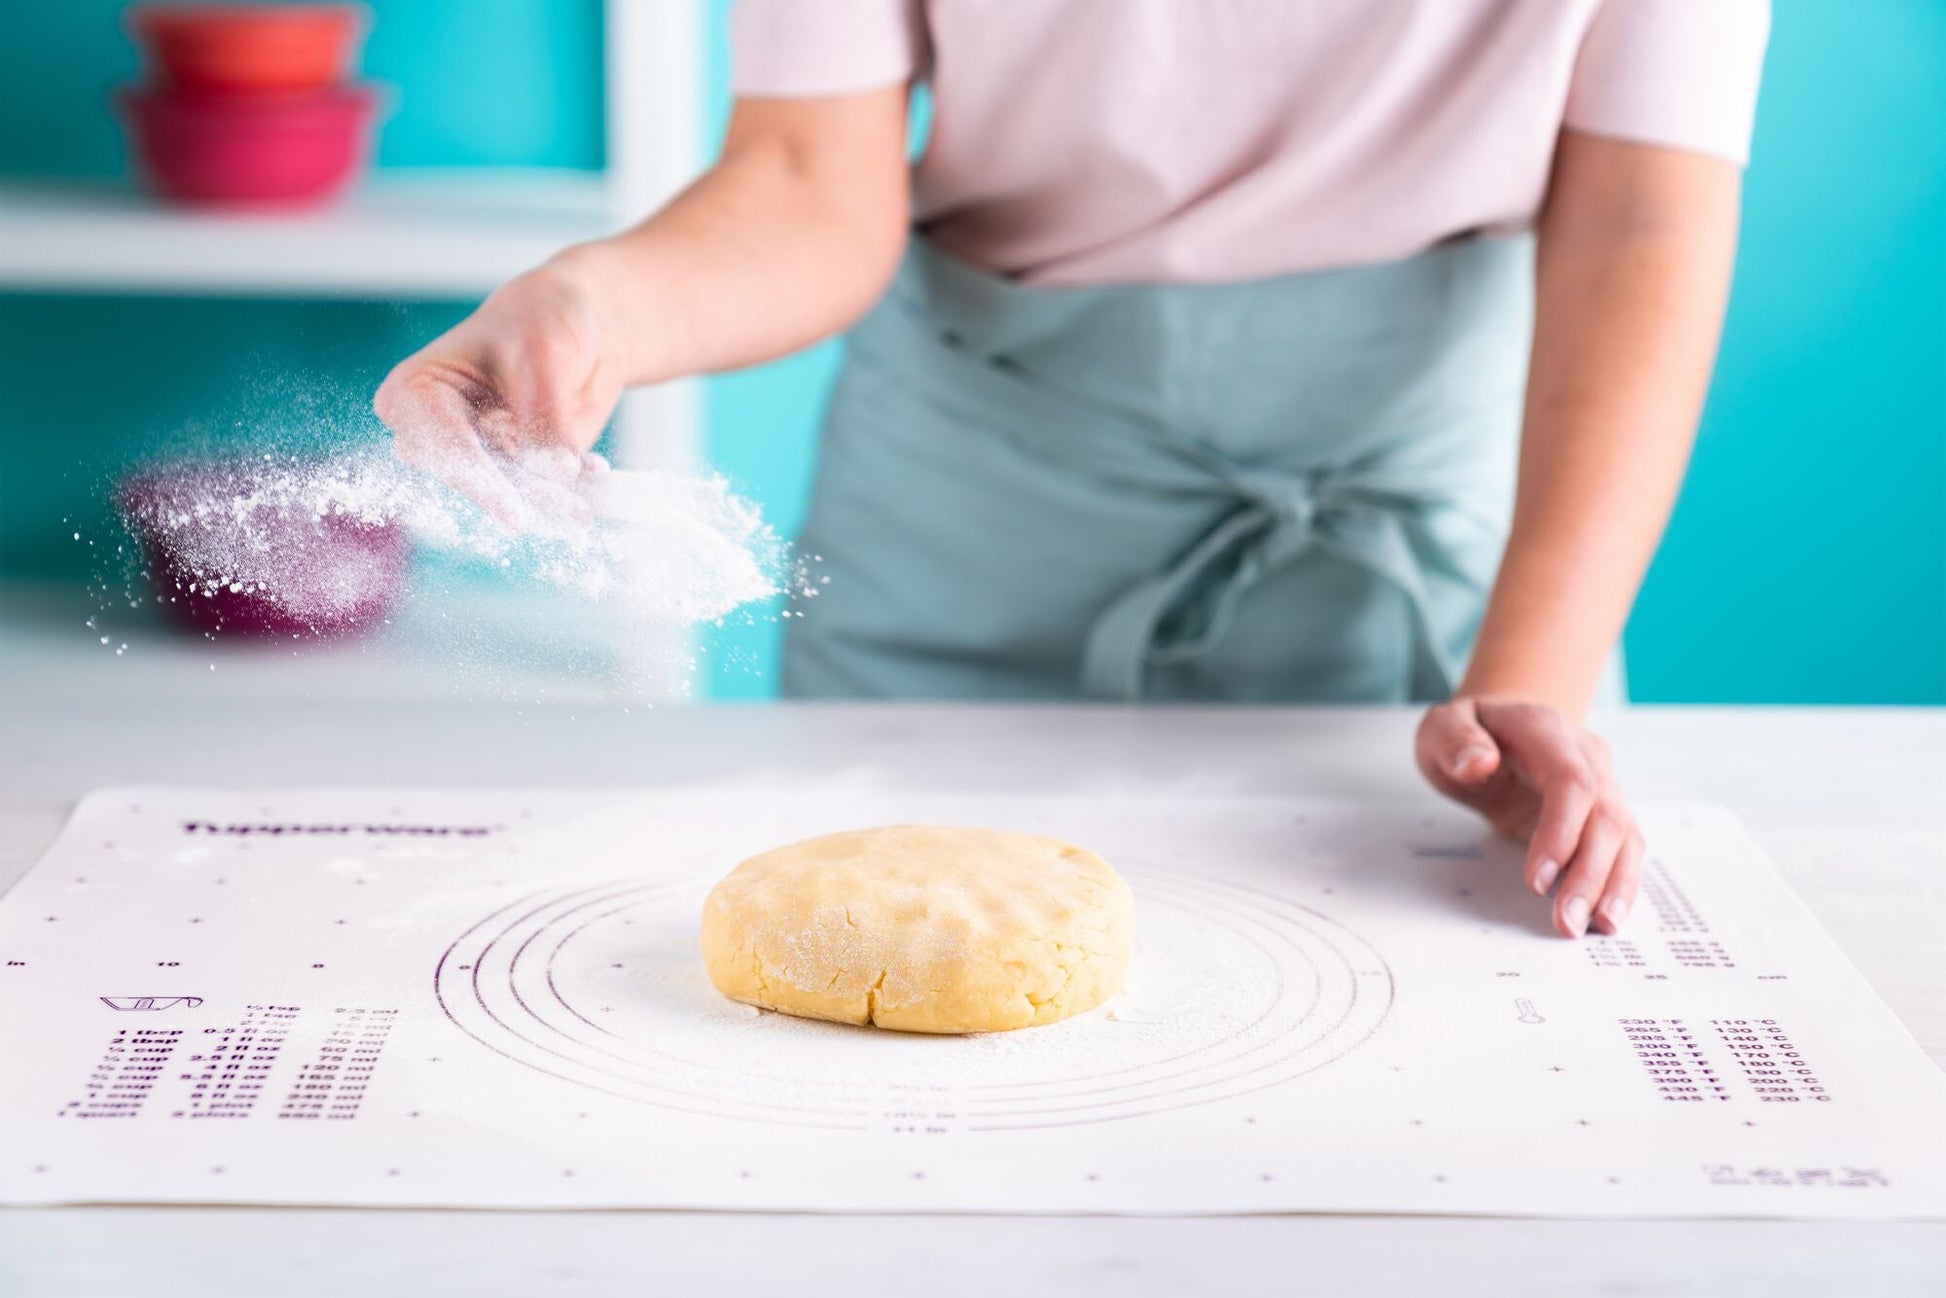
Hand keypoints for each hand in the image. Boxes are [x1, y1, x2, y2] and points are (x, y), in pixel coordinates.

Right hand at [373, 254, 622, 530]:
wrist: (578, 327)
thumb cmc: (541, 319)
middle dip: (519, 495)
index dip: (474, 476)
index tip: (512, 509)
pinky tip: (595, 471)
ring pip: (507, 494)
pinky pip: (540, 494)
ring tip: (586, 502)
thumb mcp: (544, 354)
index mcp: (414, 391)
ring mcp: (478, 456)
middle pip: (468, 479)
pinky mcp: (515, 473)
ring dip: (551, 500)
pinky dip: (570, 490)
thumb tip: (556, 472)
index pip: (436, 442)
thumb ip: (545, 414)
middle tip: (568, 510)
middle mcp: (435, 433)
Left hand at [1416, 697, 1641, 938]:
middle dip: (1589, 874)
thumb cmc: (1469, 732)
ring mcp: (1602, 782)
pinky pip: (1623, 848)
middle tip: (1566, 921)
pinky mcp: (1603, 812)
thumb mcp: (1442, 728)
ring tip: (1596, 927)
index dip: (1562, 832)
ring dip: (1613, 885)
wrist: (1498, 726)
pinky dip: (1619, 883)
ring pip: (1624, 835)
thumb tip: (1478, 763)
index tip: (1537, 880)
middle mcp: (1586, 755)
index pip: (1571, 782)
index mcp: (1547, 730)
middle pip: (1605, 816)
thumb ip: (1456, 741)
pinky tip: (1607, 916)